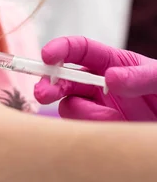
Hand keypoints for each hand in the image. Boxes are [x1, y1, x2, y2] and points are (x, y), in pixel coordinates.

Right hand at [34, 37, 156, 121]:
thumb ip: (139, 76)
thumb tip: (110, 78)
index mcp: (110, 62)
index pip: (79, 50)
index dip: (60, 49)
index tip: (47, 56)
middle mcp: (97, 85)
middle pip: (63, 80)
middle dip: (49, 85)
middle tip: (43, 94)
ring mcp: (96, 108)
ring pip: (69, 107)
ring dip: (84, 113)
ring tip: (114, 120)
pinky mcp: (98, 132)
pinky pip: (81, 130)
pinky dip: (91, 131)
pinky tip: (114, 131)